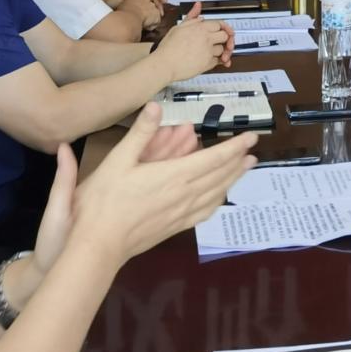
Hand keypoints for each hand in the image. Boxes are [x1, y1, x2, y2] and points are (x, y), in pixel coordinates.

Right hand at [59, 106, 256, 265]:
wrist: (98, 246)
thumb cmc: (104, 202)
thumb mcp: (117, 160)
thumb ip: (140, 133)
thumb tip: (156, 105)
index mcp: (174, 176)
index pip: (213, 158)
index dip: (234, 147)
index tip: (251, 137)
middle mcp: (184, 195)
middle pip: (220, 176)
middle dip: (238, 161)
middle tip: (253, 151)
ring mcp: (181, 214)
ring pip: (216, 194)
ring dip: (232, 179)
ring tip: (244, 169)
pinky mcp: (174, 228)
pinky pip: (204, 212)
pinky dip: (217, 200)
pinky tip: (218, 198)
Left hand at [104, 0, 166, 10]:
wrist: (102, 6)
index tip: (164, 1)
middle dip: (158, 3)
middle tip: (162, 11)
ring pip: (149, 0)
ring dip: (154, 7)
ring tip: (158, 15)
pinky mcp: (133, 4)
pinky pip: (145, 5)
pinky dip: (149, 10)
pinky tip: (150, 16)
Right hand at [155, 4, 231, 79]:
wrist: (164, 65)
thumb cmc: (168, 48)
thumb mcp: (178, 27)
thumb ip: (192, 17)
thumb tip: (198, 6)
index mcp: (200, 28)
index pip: (219, 24)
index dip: (223, 28)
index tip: (224, 31)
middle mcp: (206, 38)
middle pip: (225, 36)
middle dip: (225, 39)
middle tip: (222, 43)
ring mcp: (208, 51)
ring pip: (223, 49)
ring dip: (218, 52)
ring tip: (208, 53)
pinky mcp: (207, 64)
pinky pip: (218, 61)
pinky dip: (215, 62)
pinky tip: (207, 61)